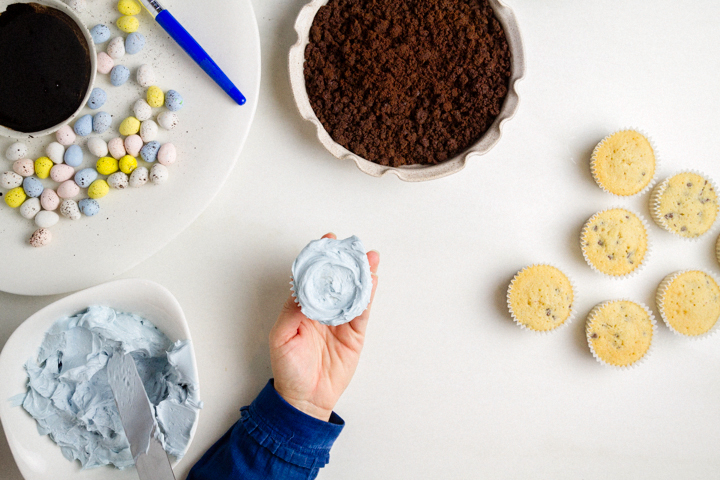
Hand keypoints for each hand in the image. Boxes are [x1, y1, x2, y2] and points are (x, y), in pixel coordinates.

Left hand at [269, 233, 379, 420]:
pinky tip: (372, 281)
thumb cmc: (288, 369)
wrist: (306, 397)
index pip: (312, 277)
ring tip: (369, 258)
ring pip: (353, 292)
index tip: (326, 242)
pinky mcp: (354, 334)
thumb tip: (302, 291)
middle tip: (352, 245)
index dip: (320, 259)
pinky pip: (362, 312)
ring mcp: (340, 321)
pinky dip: (368, 296)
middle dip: (345, 262)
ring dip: (362, 274)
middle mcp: (323, 310)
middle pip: (336, 280)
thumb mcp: (281, 338)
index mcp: (303, 308)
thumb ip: (291, 313)